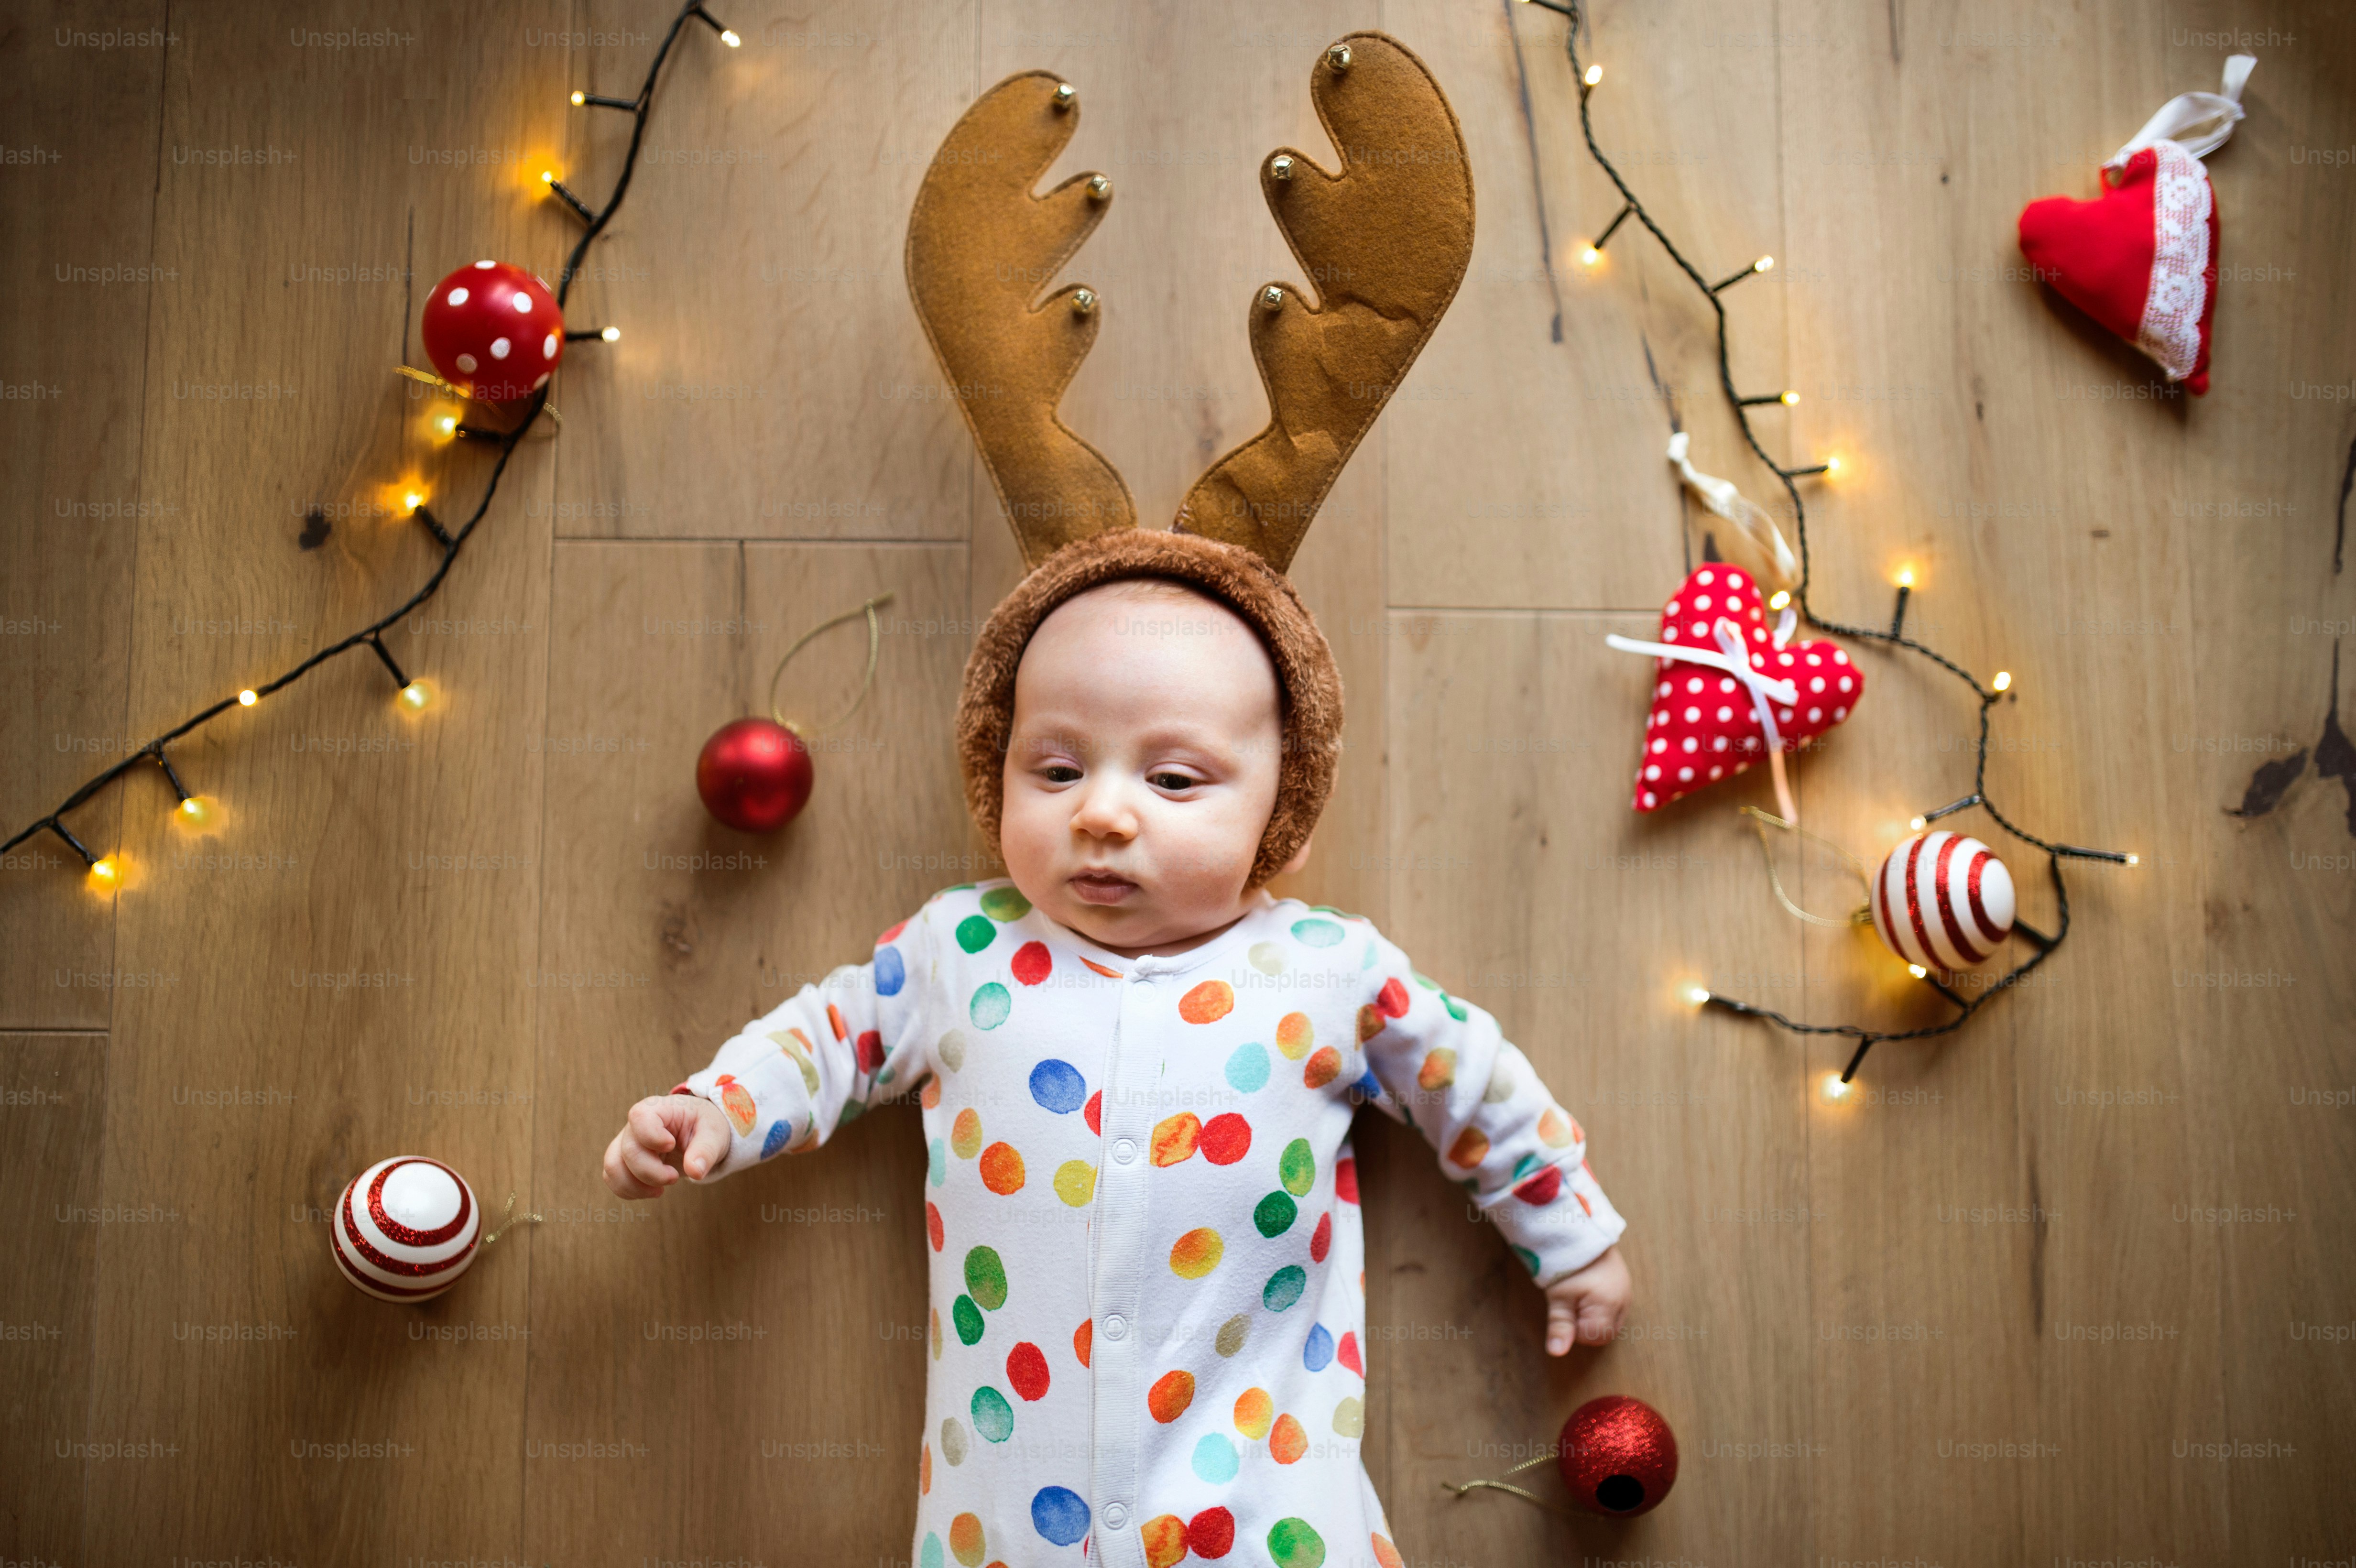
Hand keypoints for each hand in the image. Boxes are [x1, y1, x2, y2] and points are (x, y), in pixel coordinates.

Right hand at [603, 1094, 730, 1198]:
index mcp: (658, 1109)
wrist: (697, 1134)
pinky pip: (612, 1178)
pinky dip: (628, 1191)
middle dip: (652, 1172)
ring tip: (659, 1190)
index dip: (652, 1136)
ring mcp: (626, 1142)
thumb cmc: (704, 1127)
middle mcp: (636, 1125)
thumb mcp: (714, 1134)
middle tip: (675, 1177)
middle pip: (629, 1151)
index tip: (671, 1145)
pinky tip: (650, 1191)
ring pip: (613, 1166)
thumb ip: (706, 1151)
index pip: (640, 1117)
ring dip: (636, 1186)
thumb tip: (695, 1172)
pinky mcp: (623, 1160)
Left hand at [1543, 1247, 1630, 1354]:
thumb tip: (1557, 1353)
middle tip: (1571, 1302)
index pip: (1594, 1337)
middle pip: (1605, 1331)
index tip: (1565, 1308)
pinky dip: (1600, 1306)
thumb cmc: (1569, 1263)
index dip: (1575, 1329)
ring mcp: (1626, 1293)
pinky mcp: (1624, 1284)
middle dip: (1585, 1324)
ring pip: (1610, 1320)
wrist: (1581, 1228)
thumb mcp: (1559, 1295)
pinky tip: (1588, 1290)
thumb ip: (1560, 1325)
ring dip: (1593, 1315)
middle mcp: (1624, 1302)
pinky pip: (1614, 1307)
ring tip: (1579, 1294)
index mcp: (1609, 1306)